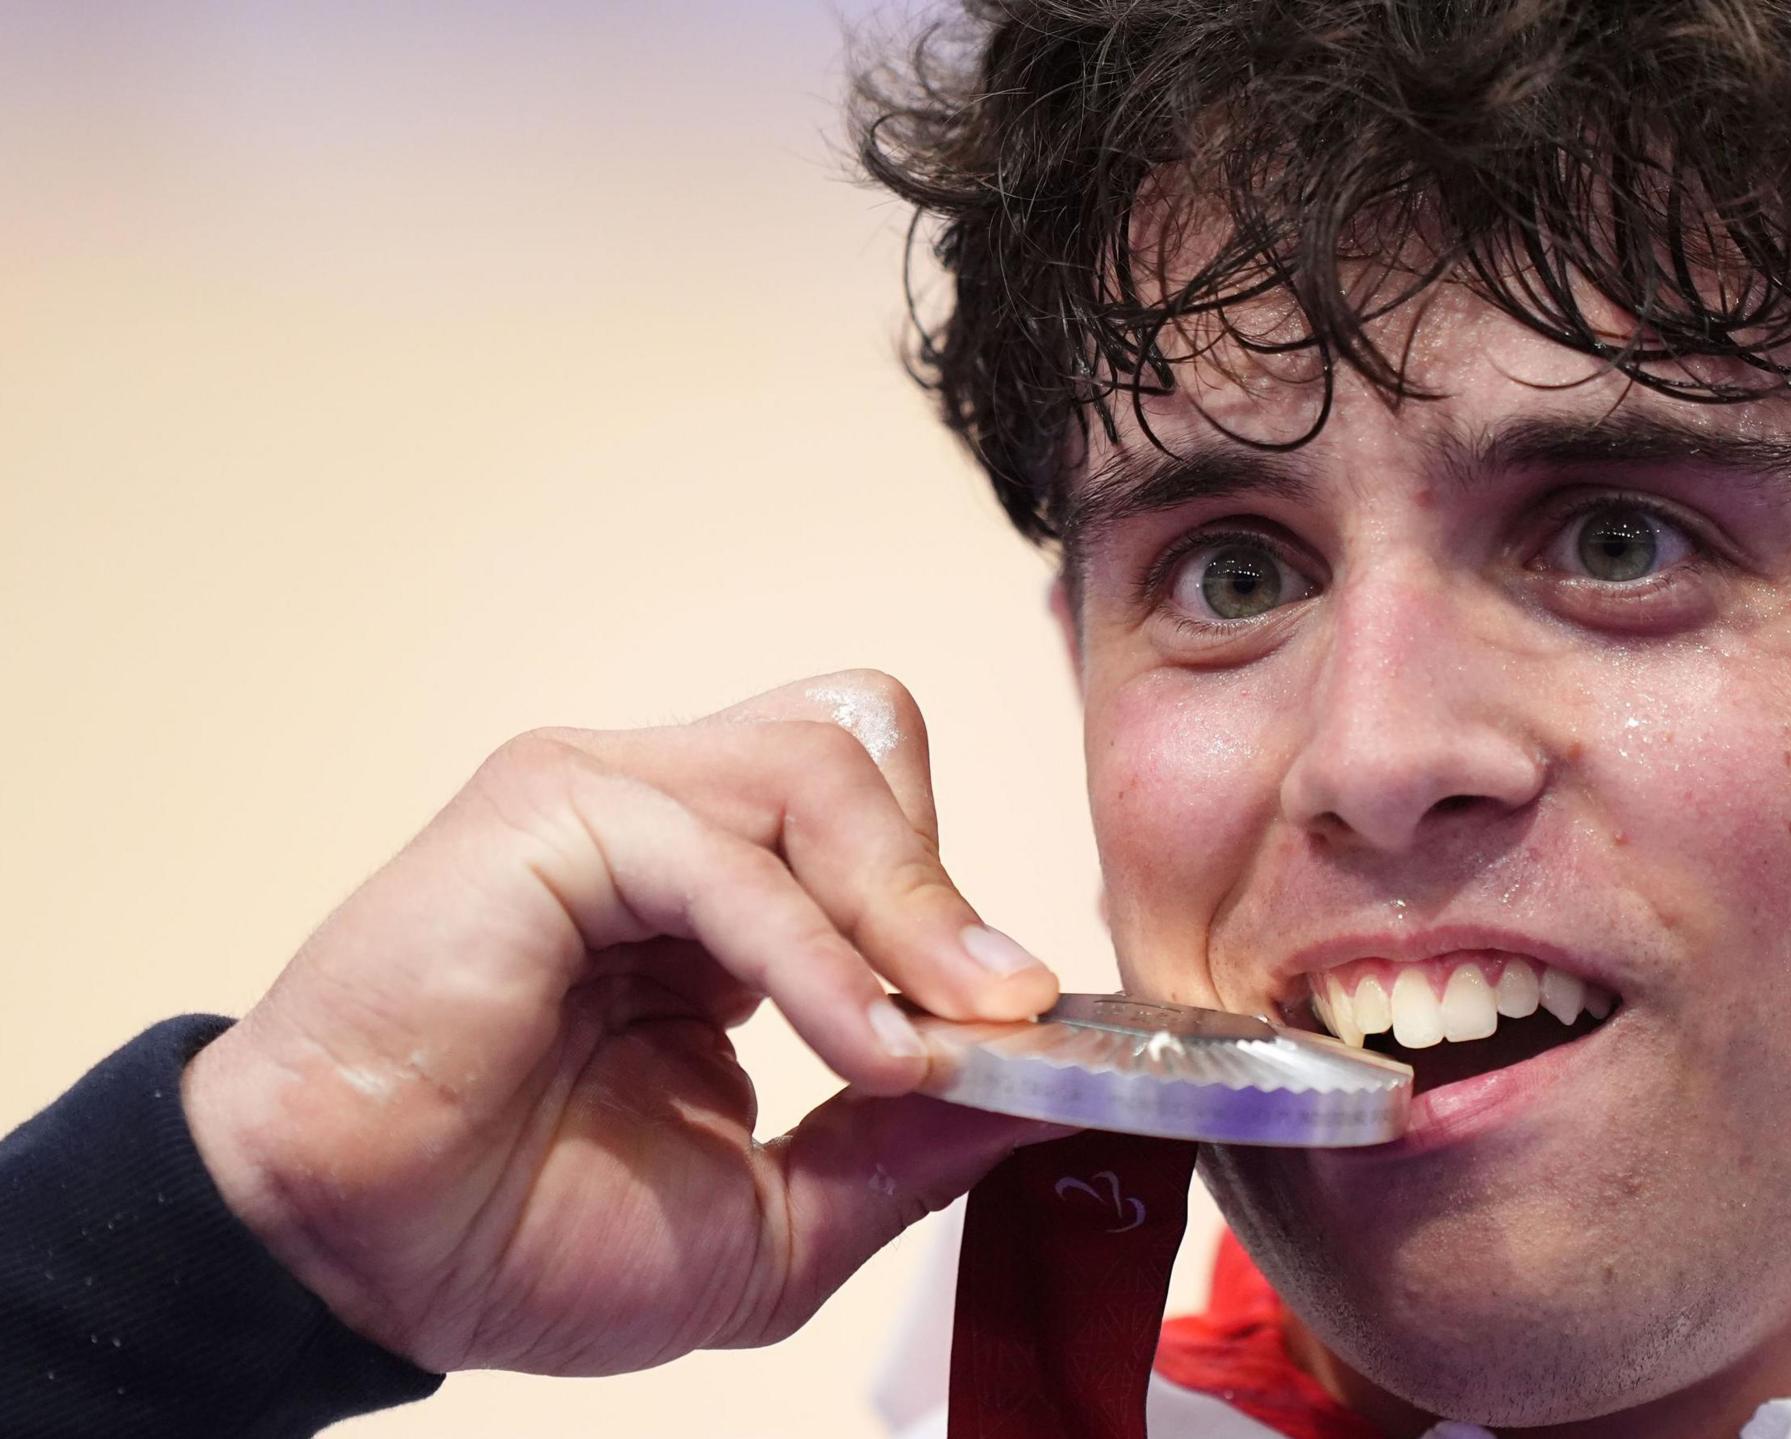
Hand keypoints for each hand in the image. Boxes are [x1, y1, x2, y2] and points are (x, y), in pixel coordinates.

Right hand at [178, 670, 1064, 1374]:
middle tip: (1007, 1023)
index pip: (888, 812)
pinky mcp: (549, 811)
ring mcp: (608, 798)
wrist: (357, 1268)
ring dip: (908, 913)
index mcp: (722, 892)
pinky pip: (729, 852)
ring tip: (942, 1042)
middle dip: (949, 895)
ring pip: (820, 772)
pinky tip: (868, 1047)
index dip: (955, 909)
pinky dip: (820, 953)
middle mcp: (669, 818)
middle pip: (871, 757)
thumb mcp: (781, 1213)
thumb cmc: (527, 1234)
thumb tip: (1058, 1090)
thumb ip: (914, 1144)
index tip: (1025, 1033)